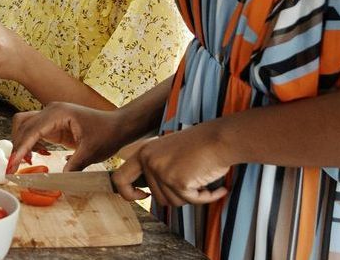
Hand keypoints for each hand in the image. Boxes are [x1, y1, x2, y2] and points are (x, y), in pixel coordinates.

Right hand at [9, 101, 130, 173]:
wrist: (118, 126)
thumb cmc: (107, 134)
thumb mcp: (91, 152)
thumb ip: (74, 165)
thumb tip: (59, 181)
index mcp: (58, 113)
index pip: (32, 130)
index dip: (20, 148)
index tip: (13, 164)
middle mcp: (51, 111)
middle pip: (23, 125)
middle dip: (17, 146)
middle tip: (14, 168)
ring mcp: (52, 116)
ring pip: (26, 126)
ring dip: (22, 143)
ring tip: (26, 162)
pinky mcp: (54, 123)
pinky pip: (35, 130)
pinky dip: (31, 142)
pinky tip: (38, 155)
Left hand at [112, 124, 231, 207]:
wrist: (220, 138)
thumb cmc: (201, 146)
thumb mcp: (168, 152)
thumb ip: (156, 169)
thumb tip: (149, 194)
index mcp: (144, 152)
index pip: (119, 178)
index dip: (128, 193)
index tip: (144, 195)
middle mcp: (149, 161)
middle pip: (157, 198)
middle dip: (178, 195)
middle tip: (193, 182)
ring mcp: (161, 171)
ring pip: (175, 202)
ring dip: (193, 196)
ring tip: (203, 178)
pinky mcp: (177, 181)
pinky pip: (192, 201)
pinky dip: (207, 198)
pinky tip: (218, 188)